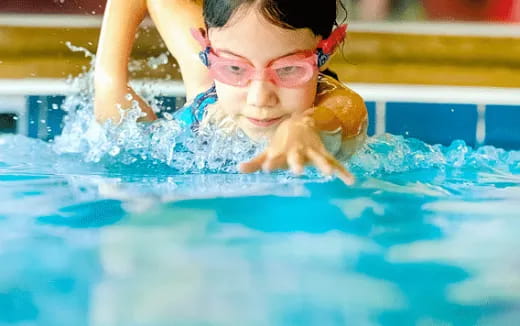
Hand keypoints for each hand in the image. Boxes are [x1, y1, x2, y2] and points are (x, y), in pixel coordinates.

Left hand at [239, 113, 354, 184]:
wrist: (299, 122)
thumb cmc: (281, 143)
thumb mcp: (268, 151)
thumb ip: (255, 163)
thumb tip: (238, 169)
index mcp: (282, 152)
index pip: (276, 159)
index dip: (271, 163)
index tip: (267, 167)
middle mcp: (297, 151)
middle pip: (297, 158)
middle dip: (297, 163)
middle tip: (298, 171)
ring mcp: (312, 152)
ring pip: (318, 158)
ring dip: (323, 165)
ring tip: (329, 173)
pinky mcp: (323, 154)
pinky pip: (335, 163)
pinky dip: (343, 172)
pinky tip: (351, 181)